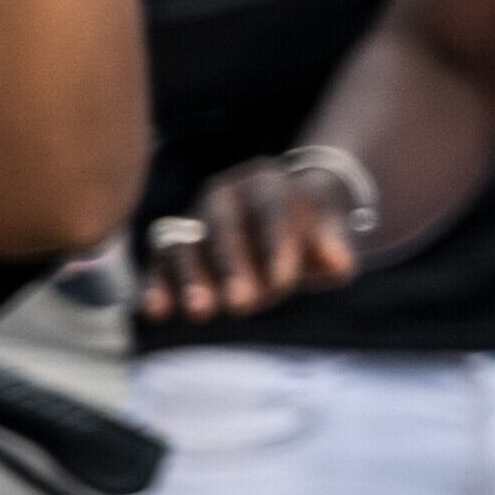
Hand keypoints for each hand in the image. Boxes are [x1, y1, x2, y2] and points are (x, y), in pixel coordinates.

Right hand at [135, 155, 368, 321]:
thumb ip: (335, 244)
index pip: (270, 210)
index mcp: (266, 181)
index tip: (282, 282)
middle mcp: (224, 194)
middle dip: (232, 267)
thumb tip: (337, 262)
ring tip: (202, 312)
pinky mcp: (175, 245)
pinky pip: (162, 263)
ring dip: (192, 280)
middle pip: (224, 227)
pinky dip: (158, 286)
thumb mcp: (331, 232)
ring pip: (187, 245)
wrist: (287, 222)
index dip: (275, 245)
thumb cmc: (312, 231)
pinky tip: (157, 312)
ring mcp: (195, 219)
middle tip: (241, 305)